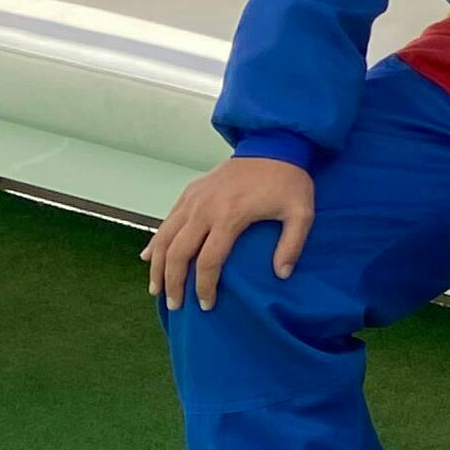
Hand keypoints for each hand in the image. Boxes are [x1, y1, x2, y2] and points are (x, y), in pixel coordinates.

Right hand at [147, 154, 313, 311]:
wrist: (274, 144)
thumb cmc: (289, 182)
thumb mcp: (301, 213)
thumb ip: (292, 245)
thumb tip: (281, 275)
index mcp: (230, 216)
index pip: (208, 261)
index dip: (204, 287)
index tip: (206, 305)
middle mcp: (204, 208)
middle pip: (178, 253)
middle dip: (173, 282)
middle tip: (174, 305)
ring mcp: (194, 199)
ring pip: (165, 237)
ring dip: (157, 265)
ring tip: (156, 289)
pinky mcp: (190, 192)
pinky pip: (167, 220)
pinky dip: (156, 240)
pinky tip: (148, 257)